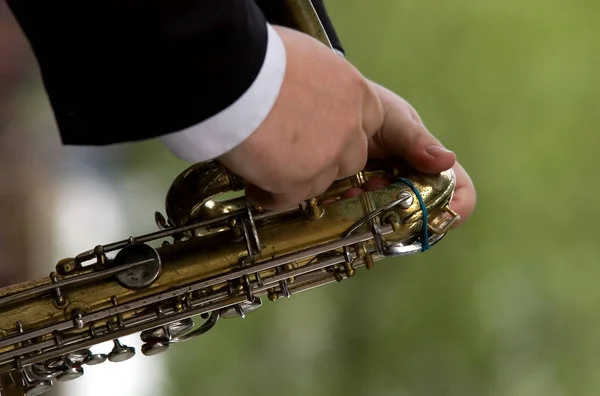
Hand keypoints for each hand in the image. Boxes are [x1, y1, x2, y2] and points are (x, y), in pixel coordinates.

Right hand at [218, 26, 474, 227]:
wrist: (231, 73)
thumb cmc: (264, 62)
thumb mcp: (316, 66)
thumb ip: (340, 95)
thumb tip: (413, 143)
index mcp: (359, 96)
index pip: (397, 129)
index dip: (411, 150)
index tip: (438, 167)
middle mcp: (353, 130)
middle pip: (347, 162)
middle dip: (319, 158)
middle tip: (290, 144)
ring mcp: (330, 159)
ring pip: (315, 182)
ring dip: (288, 171)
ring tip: (260, 143)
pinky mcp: (303, 183)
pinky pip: (283, 198)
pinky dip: (265, 188)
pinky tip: (250, 160)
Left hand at [354, 81, 475, 227]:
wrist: (331, 109)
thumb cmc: (370, 105)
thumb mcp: (394, 118)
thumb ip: (416, 139)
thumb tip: (447, 160)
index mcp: (429, 161)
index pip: (457, 188)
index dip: (455, 207)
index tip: (435, 217)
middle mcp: (412, 181)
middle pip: (424, 213)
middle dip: (405, 210)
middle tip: (378, 189)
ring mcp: (387, 193)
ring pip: (394, 219)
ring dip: (378, 210)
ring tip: (357, 189)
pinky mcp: (362, 199)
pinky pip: (365, 216)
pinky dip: (357, 210)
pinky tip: (345, 194)